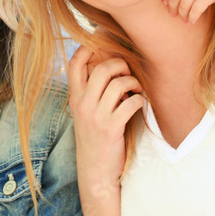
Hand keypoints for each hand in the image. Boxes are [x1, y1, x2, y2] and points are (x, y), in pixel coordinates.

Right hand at [67, 46, 143, 198]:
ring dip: (133, 83)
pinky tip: (139, 104)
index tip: (101, 45)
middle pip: (102, 68)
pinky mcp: (111, 128)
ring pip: (118, 84)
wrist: (95, 170)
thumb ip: (90, 91)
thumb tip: (109, 66)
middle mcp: (83, 103)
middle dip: (120, 65)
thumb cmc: (94, 137)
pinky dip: (139, 101)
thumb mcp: (84, 112)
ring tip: (136, 90)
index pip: (74, 63)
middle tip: (127, 72)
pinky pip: (131, 103)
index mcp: (75, 97)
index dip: (87, 47)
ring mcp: (96, 116)